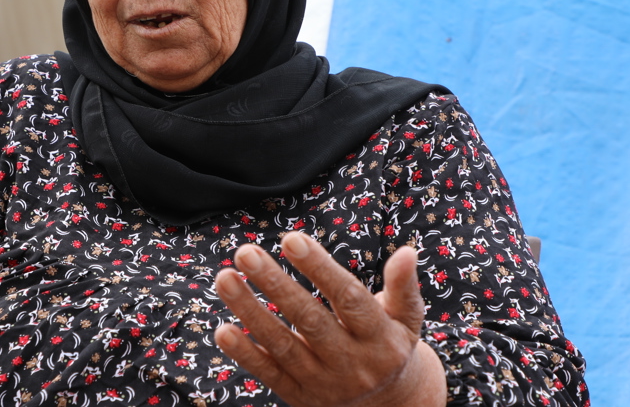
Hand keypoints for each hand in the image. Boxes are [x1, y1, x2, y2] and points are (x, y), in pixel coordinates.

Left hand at [214, 233, 445, 406]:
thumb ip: (402, 286)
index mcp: (379, 337)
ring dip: (250, 312)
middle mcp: (351, 361)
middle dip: (275, 285)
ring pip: (283, 346)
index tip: (291, 238)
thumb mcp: (406, 319)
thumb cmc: (391, 347)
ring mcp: (323, 382)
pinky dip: (245, 354)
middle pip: (309, 320)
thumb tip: (407, 252)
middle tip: (245, 253)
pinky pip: (269, 374)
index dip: (319, 268)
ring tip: (225, 279)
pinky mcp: (299, 396)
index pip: (348, 298)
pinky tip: (222, 330)